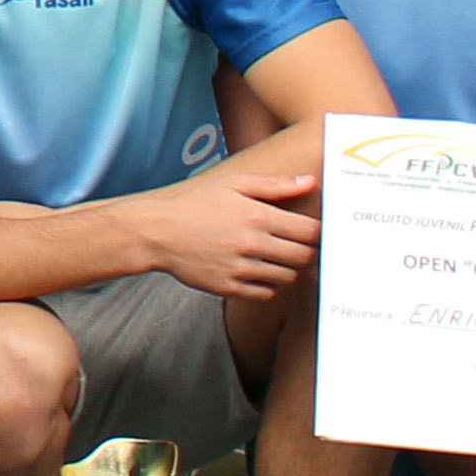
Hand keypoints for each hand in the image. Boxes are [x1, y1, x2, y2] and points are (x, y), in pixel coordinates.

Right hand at [140, 162, 325, 300]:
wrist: (158, 232)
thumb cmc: (196, 204)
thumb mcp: (233, 184)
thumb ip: (275, 184)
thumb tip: (310, 182)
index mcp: (257, 216)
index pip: (310, 231)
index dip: (318, 231)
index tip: (313, 231)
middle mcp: (253, 244)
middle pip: (304, 257)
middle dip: (307, 251)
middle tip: (297, 245)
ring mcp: (241, 269)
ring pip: (288, 277)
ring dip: (288, 268)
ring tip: (275, 256)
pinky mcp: (229, 287)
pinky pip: (266, 294)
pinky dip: (268, 285)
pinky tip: (258, 270)